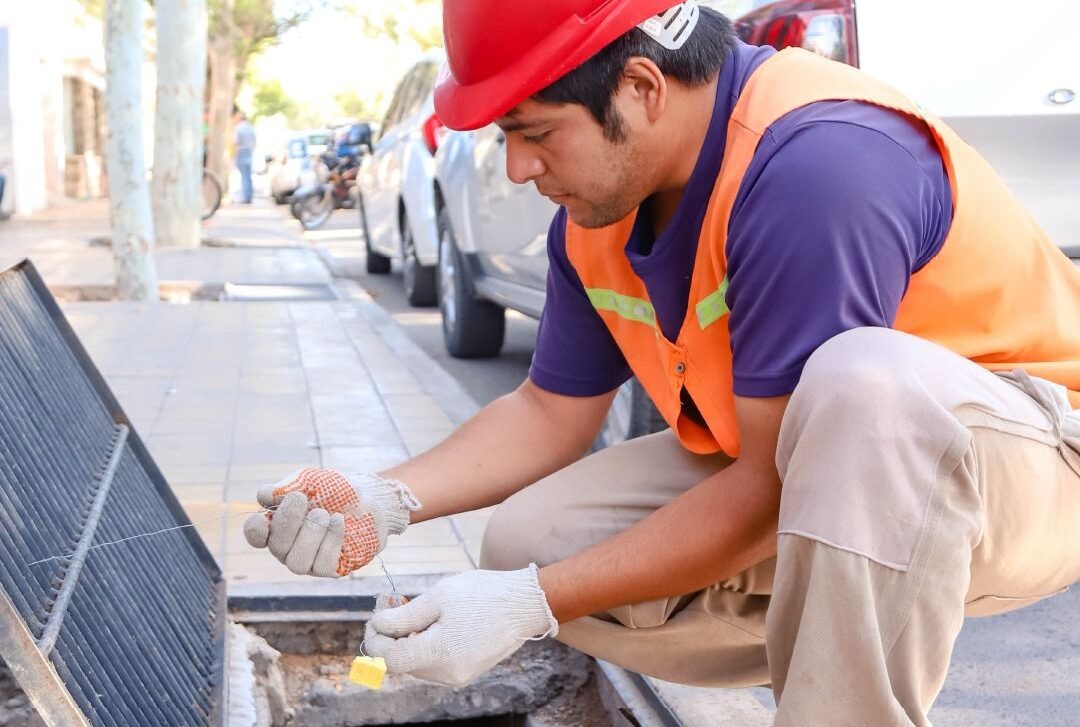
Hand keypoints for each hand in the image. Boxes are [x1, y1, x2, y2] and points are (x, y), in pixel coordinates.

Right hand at [243, 468, 420, 576]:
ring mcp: (310, 561)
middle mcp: (289, 548)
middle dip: (287, 523)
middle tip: (301, 498)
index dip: (254, 531)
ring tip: (324, 513)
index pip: (256, 536)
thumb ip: (286, 487)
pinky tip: (338, 520)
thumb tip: (264, 496)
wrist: (369, 496)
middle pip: (277, 547)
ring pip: (297, 563)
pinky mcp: (332, 569)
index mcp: (277, 525)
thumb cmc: (333, 489)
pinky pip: (323, 565)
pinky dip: (331, 539)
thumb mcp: (309, 481)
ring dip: (311, 533)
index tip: (261, 518)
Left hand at [364, 565, 557, 686]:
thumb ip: (404, 616)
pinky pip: (434, 662)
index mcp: (439, 655)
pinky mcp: (466, 671)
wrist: (525, 604)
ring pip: (417, 663)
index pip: (389, 659)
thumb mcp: (439, 597)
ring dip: (407, 639)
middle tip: (392, 604)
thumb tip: (378, 626)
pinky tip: (431, 622)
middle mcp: (447, 674)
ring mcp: (458, 676)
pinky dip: (425, 644)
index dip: (375, 639)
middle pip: (402, 662)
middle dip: (391, 635)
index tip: (376, 616)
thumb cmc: (483, 594)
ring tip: (413, 610)